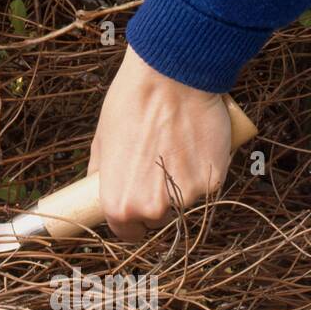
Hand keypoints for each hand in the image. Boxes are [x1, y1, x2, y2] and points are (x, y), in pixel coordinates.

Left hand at [88, 46, 232, 240]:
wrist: (170, 77)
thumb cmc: (131, 104)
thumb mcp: (101, 141)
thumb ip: (101, 174)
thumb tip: (97, 187)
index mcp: (120, 204)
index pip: (128, 233)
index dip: (132, 220)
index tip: (137, 205)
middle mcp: (153, 208)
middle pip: (158, 219)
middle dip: (158, 199)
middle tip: (157, 164)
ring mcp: (186, 197)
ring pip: (185, 201)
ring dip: (182, 182)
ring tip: (175, 146)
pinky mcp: (213, 182)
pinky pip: (207, 184)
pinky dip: (204, 169)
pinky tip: (194, 143)